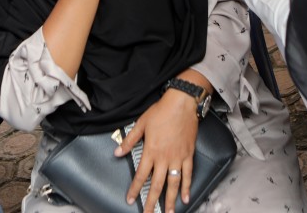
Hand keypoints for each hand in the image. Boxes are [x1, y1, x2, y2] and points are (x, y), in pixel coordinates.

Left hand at [116, 90, 198, 212]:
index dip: (135, 189)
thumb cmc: (161, 112)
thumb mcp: (141, 124)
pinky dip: (187, 187)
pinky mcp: (188, 155)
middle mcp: (164, 158)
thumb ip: (129, 140)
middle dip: (151, 202)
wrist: (182, 104)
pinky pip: (188, 175)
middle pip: (157, 185)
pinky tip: (185, 198)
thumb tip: (117, 152)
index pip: (141, 176)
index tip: (131, 200)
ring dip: (170, 200)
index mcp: (151, 151)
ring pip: (173, 184)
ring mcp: (178, 158)